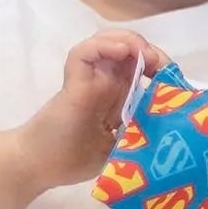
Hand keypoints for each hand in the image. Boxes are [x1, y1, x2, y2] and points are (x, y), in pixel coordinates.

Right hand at [10, 31, 165, 195]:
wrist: (35, 167)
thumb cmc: (71, 160)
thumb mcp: (117, 149)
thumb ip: (137, 134)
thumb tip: (172, 127)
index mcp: (116, 96)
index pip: (141, 68)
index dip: (159, 66)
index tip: (172, 77)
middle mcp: (104, 82)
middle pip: (128, 49)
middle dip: (148, 49)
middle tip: (159, 63)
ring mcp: (88, 79)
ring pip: (107, 42)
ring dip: (129, 41)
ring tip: (142, 53)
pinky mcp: (73, 80)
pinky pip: (84, 53)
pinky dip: (102, 46)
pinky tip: (122, 51)